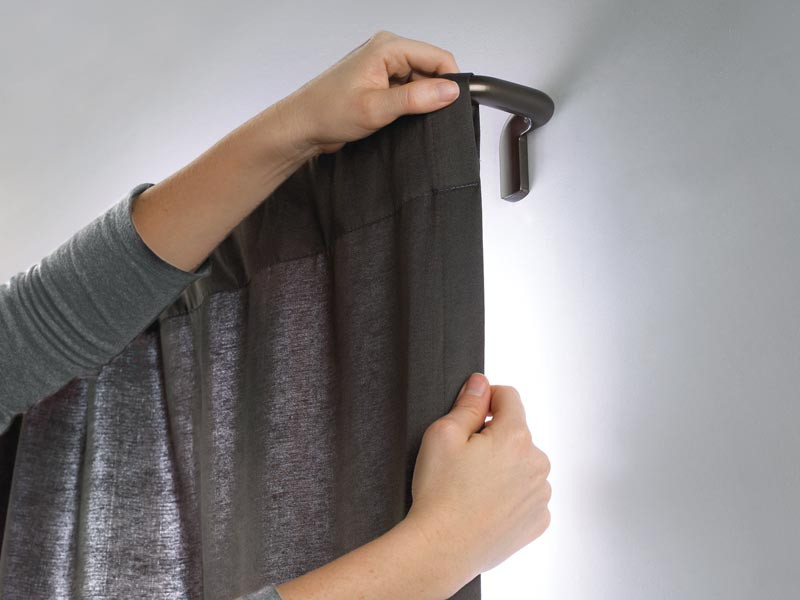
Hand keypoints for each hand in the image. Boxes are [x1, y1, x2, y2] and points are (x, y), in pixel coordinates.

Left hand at [274, 29, 461, 155]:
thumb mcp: (376, 108)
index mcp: (388, 47)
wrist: (302, 127)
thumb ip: (416, 98)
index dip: (450, 81)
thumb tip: (450, 91)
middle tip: (422, 118)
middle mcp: (387, 51)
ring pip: (421, 82)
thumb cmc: (327, 113)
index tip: (453, 106)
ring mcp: (384, 67)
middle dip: (433, 94)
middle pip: (431, 69)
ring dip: (419, 102)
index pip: (438, 57)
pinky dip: (409, 106)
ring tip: (402, 119)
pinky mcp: (381, 83)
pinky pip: (408, 91)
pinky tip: (398, 119)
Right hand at [404, 373, 551, 588]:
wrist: (442, 549)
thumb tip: (481, 383)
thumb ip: (468, 404)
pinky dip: (510, 495)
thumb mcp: (442, 434)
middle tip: (464, 460)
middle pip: (517, 433)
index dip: (486, 400)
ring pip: (523, 464)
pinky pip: (526, 495)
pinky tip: (485, 505)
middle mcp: (537, 463)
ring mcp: (541, 495)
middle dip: (494, 438)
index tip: (472, 415)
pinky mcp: (538, 520)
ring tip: (473, 487)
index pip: (509, 397)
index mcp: (516, 437)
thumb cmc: (440, 494)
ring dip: (504, 467)